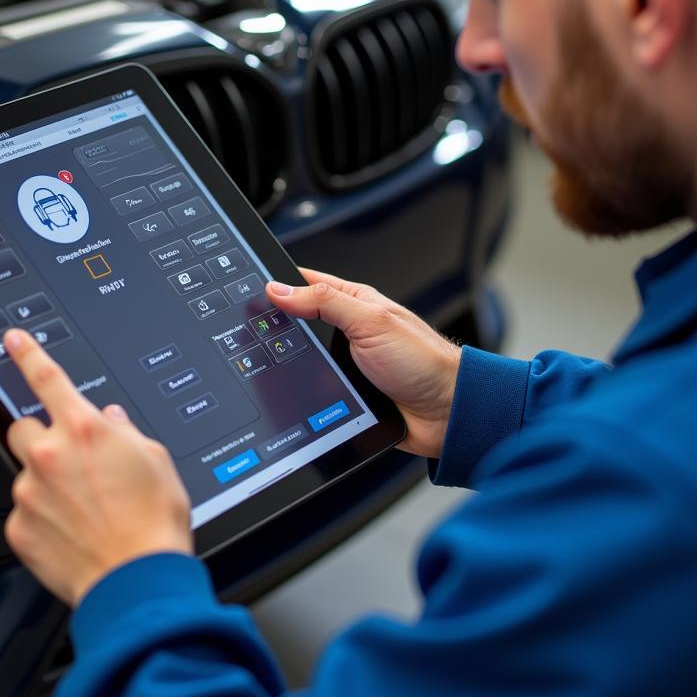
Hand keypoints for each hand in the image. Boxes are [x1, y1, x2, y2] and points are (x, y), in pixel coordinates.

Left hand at [2, 328, 191, 606]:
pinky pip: (25, 513)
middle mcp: (49, 455)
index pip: (46, 378)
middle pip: (23, 427)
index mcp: (85, 429)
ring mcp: (29, 493)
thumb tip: (111, 422)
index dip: (27, 354)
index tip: (13, 340)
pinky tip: (72, 532)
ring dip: (46, 483)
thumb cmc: (153, 521)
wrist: (136, 579)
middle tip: (68, 460)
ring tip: (82, 510)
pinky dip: (43, 518)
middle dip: (41, 436)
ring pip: (26, 474)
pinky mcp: (19, 529)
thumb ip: (125, 433)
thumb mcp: (155, 460)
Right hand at [266, 269, 461, 458]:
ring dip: (293, 367)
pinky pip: (314, 391)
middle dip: (279, 331)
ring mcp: (346, 363)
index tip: (251, 287)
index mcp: (355, 303)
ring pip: (303, 361)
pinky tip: (296, 396)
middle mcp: (348, 331)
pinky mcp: (346, 393)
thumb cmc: (423, 362)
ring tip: (276, 368)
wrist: (446, 413)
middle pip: (299, 325)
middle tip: (255, 335)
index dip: (280, 283)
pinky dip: (305, 393)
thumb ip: (325, 303)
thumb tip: (281, 289)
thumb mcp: (370, 322)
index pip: (307, 283)